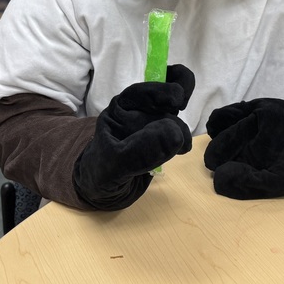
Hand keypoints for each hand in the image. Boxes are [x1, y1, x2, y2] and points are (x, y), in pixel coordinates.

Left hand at [73, 65, 194, 209]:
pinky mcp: (162, 140)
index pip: (142, 91)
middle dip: (176, 99)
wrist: (102, 192)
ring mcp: (151, 125)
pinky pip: (177, 131)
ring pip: (174, 114)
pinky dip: (183, 138)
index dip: (161, 90)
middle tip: (181, 117)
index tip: (176, 103)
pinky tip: (181, 150)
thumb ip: (140, 151)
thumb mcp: (114, 165)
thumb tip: (175, 133)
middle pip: (163, 91)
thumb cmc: (99, 173)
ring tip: (182, 146)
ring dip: (181, 127)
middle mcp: (138, 112)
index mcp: (120, 109)